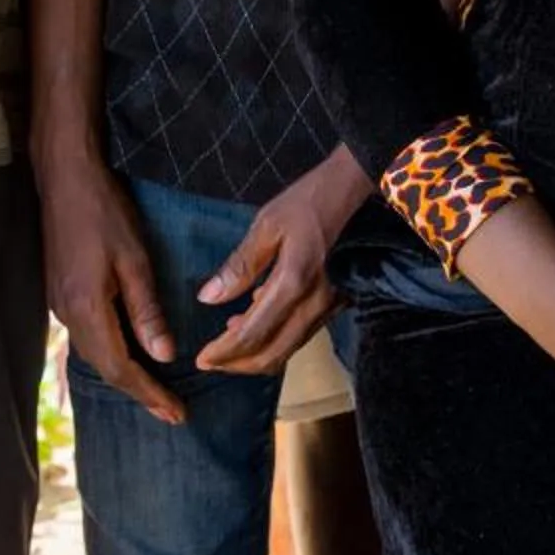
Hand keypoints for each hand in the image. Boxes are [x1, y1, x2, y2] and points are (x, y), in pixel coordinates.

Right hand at [39, 152, 182, 423]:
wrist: (64, 179)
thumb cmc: (103, 212)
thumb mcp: (134, 260)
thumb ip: (146, 311)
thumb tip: (163, 356)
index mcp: (86, 309)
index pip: (119, 368)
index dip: (148, 394)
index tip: (176, 414)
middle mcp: (67, 315)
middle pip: (104, 367)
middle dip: (138, 391)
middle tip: (171, 411)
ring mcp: (59, 305)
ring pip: (94, 353)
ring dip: (124, 374)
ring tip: (154, 390)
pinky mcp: (59, 292)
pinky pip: (87, 335)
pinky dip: (110, 351)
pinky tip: (128, 352)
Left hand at [194, 148, 366, 375]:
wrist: (352, 190)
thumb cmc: (307, 202)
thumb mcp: (266, 225)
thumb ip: (240, 265)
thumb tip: (208, 297)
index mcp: (295, 282)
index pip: (254, 333)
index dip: (225, 351)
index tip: (201, 358)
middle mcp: (316, 303)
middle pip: (273, 353)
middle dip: (238, 364)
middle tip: (210, 361)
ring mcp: (329, 306)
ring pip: (289, 349)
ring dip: (256, 355)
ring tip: (226, 346)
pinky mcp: (335, 303)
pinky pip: (301, 335)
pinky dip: (275, 340)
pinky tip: (254, 323)